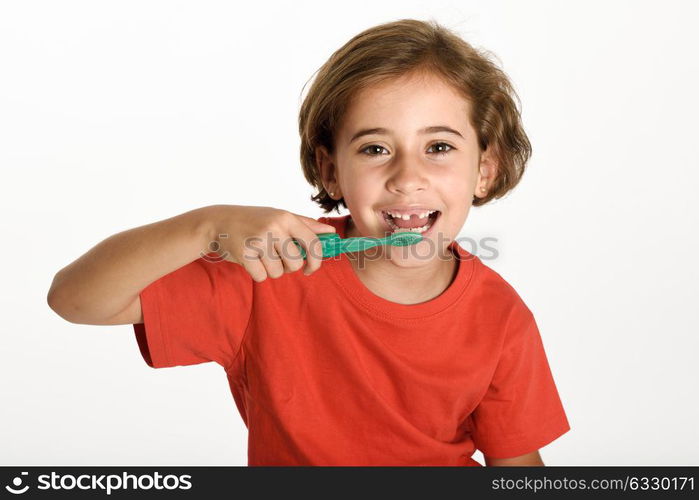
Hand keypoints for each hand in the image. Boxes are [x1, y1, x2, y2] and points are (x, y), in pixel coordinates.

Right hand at [206, 205, 335, 281]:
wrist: (218, 221)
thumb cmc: (254, 220)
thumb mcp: (279, 216)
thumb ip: (305, 225)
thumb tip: (331, 232)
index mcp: (286, 218)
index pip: (313, 243)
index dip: (316, 261)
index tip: (311, 268)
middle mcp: (274, 227)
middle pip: (296, 263)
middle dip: (288, 267)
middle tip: (277, 259)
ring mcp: (258, 241)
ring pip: (278, 272)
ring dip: (271, 270)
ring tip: (261, 256)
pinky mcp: (244, 254)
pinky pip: (262, 277)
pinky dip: (257, 273)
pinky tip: (250, 260)